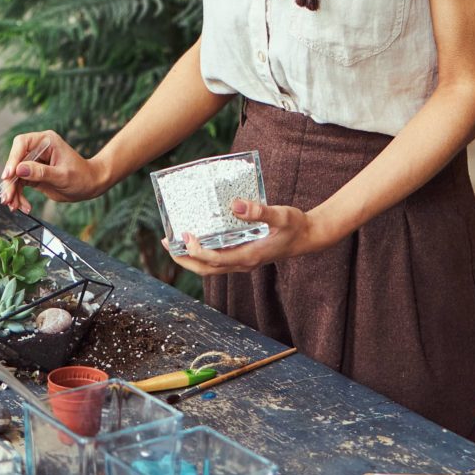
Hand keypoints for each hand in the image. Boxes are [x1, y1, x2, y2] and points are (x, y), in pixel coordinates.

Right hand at [1, 129, 107, 211]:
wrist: (89, 185)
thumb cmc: (81, 176)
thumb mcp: (62, 176)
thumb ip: (40, 172)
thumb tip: (19, 169)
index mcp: (46, 141)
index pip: (22, 144)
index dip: (12, 159)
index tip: (8, 175)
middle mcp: (38, 149)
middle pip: (15, 161)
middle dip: (10, 181)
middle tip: (8, 198)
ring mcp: (35, 162)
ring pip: (15, 175)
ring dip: (13, 191)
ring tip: (15, 206)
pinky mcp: (33, 174)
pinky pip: (20, 184)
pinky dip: (19, 196)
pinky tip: (22, 206)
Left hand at [165, 198, 322, 275]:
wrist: (308, 237)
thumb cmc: (295, 225)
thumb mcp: (280, 215)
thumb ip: (259, 211)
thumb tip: (236, 205)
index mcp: (248, 256)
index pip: (215, 261)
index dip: (196, 251)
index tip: (185, 235)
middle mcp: (242, 263)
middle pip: (206, 269)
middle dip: (184, 258)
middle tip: (166, 242)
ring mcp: (242, 261)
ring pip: (210, 267)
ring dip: (190, 256)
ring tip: (174, 240)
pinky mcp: (243, 255)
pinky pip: (218, 259)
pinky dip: (203, 251)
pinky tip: (197, 236)